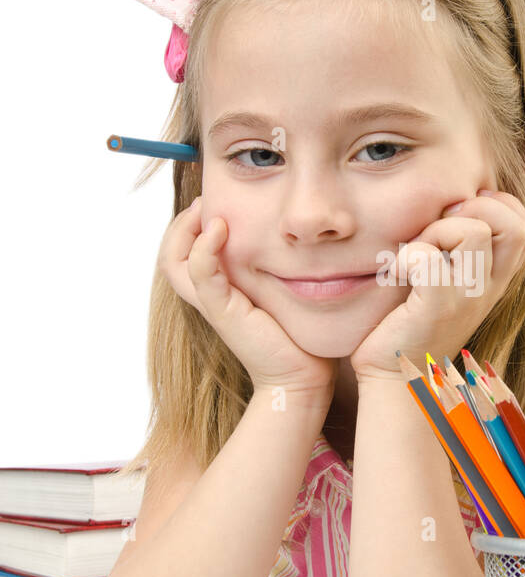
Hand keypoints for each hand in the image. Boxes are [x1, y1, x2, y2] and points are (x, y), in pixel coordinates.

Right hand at [157, 197, 337, 397]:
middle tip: (204, 202)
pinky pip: (200, 274)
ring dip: (184, 229)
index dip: (189, 226)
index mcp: (219, 291)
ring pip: (173, 262)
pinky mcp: (223, 311)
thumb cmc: (298, 333)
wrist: (303, 375)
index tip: (213, 203)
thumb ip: (274, 264)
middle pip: (169, 255)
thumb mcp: (281, 289)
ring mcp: (213, 305)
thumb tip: (289, 233)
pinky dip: (204, 248)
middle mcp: (209, 297)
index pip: (184, 252)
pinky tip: (220, 227)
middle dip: (181, 223)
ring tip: (206, 209)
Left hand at [349, 189, 524, 379]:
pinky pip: (429, 258)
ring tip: (414, 254)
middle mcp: (489, 289)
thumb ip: (454, 249)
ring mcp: (467, 299)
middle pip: (516, 225)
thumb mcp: (443, 281)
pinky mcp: (437, 308)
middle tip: (437, 230)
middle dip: (475, 209)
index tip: (459, 216)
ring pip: (473, 231)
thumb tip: (448, 204)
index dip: (498, 207)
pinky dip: (406, 256)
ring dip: (436, 230)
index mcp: (494, 280)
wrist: (393, 377)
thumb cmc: (408, 323)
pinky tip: (395, 274)